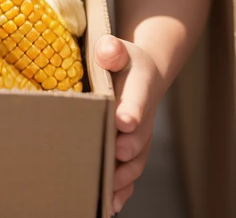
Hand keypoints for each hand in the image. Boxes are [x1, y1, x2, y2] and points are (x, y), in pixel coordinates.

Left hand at [94, 34, 164, 214]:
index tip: (124, 121)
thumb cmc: (122, 60)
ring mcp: (140, 137)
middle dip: (127, 147)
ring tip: (108, 190)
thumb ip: (112, 49)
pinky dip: (123, 189)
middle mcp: (144, 117)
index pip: (138, 98)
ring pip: (135, 161)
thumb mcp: (118, 48)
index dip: (132, 110)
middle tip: (114, 153)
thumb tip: (107, 50)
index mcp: (141, 86)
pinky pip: (130, 173)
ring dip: (123, 176)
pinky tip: (110, 203)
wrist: (142, 74)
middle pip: (139, 136)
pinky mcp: (132, 152)